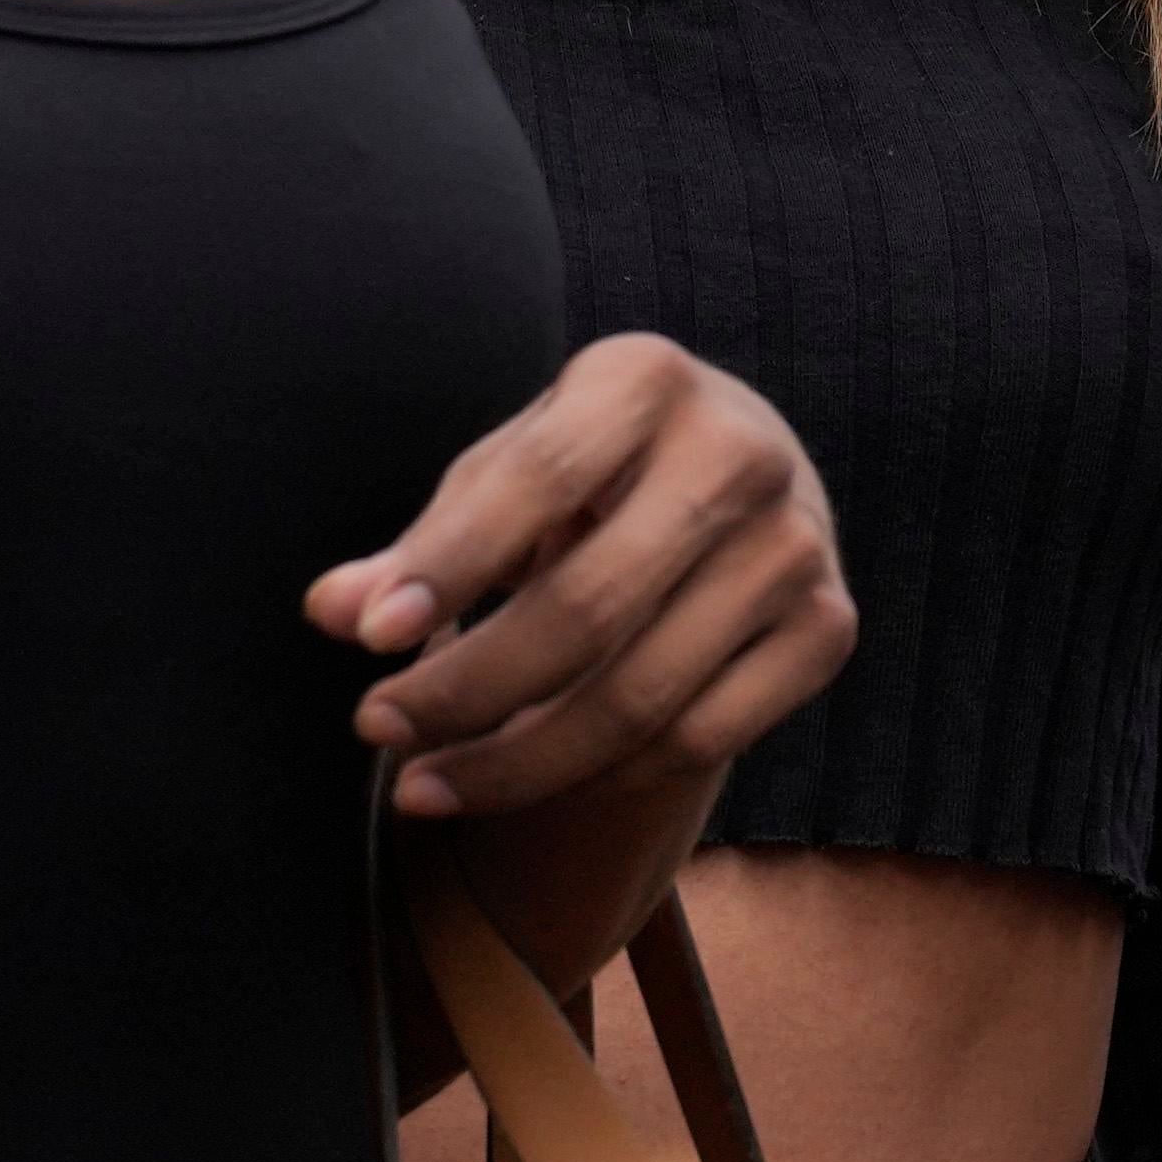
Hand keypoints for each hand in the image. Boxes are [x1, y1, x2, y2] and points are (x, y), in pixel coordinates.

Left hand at [308, 334, 853, 935]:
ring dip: (516, 762)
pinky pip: (699, 740)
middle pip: (588, 608)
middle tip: (377, 727)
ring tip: (422, 783)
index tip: (365, 642)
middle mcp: (742, 452)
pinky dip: (600, 779)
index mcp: (646, 379)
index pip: (536, 483)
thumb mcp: (502, 475)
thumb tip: (332, 612)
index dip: (446, 567)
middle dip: (467, 687)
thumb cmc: (588, 473)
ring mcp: (797, 545)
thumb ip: (423, 544)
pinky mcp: (829, 626)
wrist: (737, 477)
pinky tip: (527, 780)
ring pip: (641, 699)